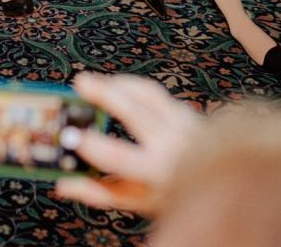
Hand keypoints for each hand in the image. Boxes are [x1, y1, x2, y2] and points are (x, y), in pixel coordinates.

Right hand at [54, 72, 202, 216]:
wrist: (218, 184)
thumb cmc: (171, 194)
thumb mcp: (135, 199)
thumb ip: (98, 192)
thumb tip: (61, 185)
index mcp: (158, 173)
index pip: (121, 157)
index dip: (93, 145)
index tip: (70, 135)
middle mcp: (174, 144)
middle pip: (135, 112)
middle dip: (106, 94)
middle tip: (79, 82)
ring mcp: (184, 123)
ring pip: (148, 93)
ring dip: (118, 83)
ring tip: (92, 81)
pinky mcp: (186, 110)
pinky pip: (155, 92)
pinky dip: (132, 86)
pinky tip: (115, 85)